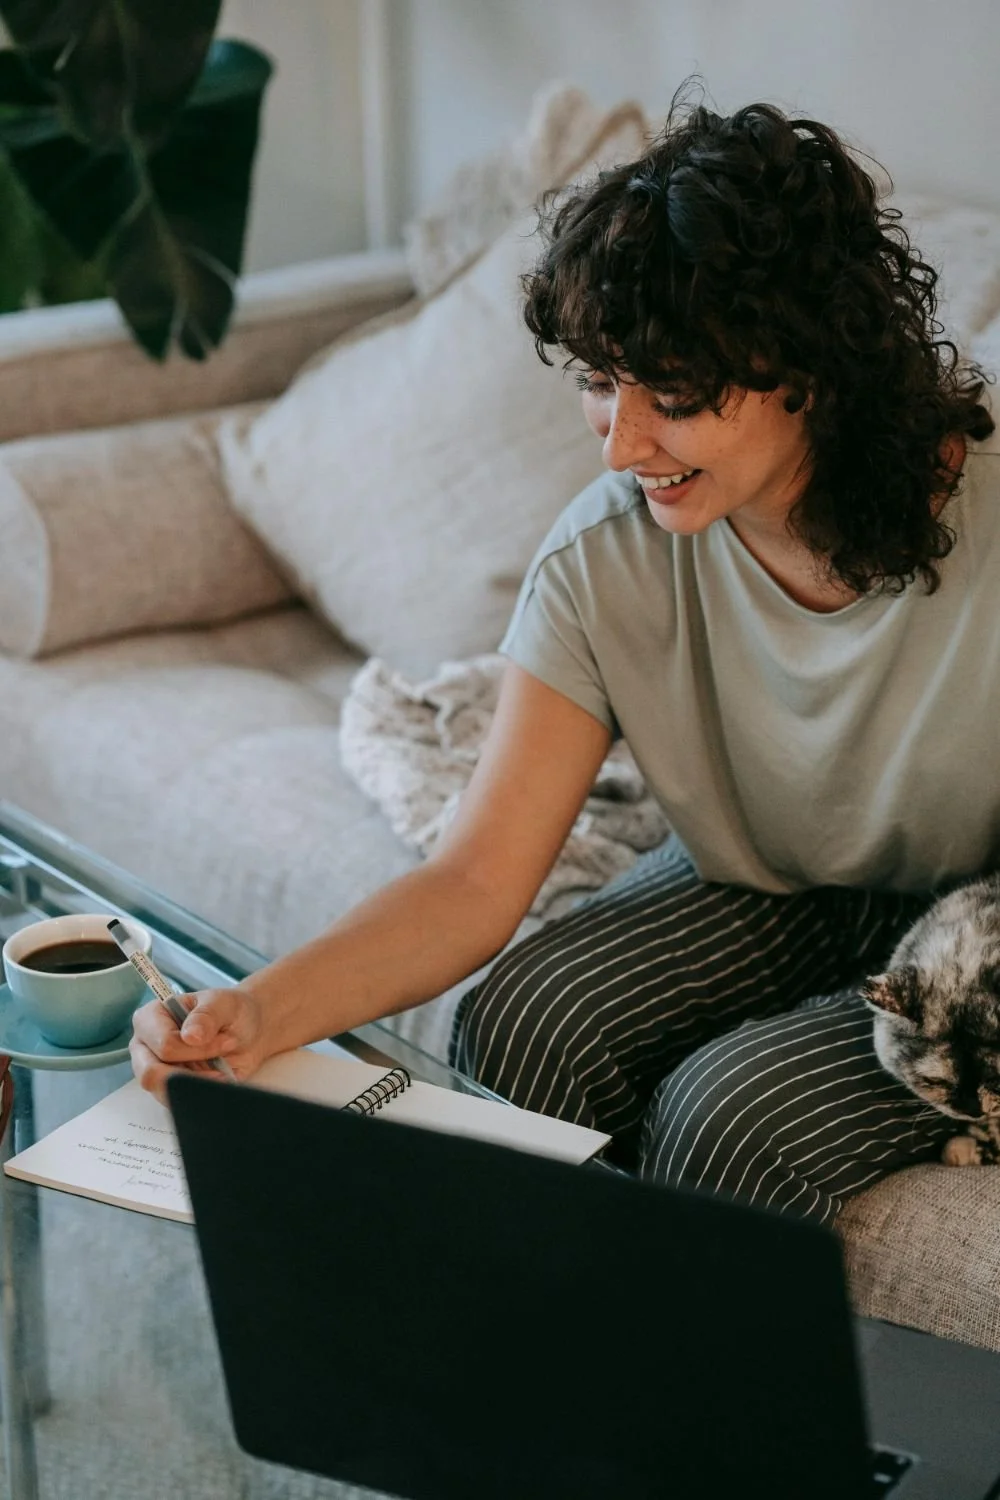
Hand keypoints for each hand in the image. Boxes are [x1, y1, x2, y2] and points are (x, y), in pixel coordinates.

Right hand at [130, 985, 266, 1103]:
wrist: (247, 1028)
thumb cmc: (228, 1011)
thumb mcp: (223, 1004)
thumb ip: (206, 1016)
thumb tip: (191, 1036)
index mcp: (150, 1018)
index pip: (165, 1045)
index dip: (198, 1049)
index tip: (227, 1042)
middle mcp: (145, 1047)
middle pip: (152, 1073)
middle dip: (192, 1073)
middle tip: (221, 1065)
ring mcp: (155, 1070)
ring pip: (164, 1093)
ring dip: (198, 1085)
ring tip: (222, 1072)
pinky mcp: (168, 1089)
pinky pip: (176, 1103)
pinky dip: (199, 1096)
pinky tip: (218, 1083)